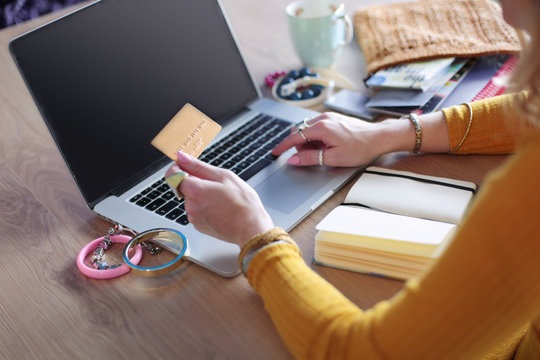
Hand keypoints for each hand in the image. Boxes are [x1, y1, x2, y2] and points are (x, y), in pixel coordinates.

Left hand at [165, 151, 274, 245]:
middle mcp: (190, 205)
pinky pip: (197, 211)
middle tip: (217, 185)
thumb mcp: (224, 176)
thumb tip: (181, 157)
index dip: (179, 168)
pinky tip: (220, 208)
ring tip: (222, 199)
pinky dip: (205, 207)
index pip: (172, 174)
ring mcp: (194, 217)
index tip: (187, 166)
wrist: (251, 228)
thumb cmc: (243, 203)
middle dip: (196, 183)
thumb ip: (199, 166)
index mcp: (194, 190)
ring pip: (192, 199)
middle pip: (184, 187)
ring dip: (202, 196)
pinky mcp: (199, 226)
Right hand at [272, 112, 405, 166]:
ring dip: (309, 143)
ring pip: (308, 130)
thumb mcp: (333, 158)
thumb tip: (293, 159)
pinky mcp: (333, 118)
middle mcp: (322, 119)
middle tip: (312, 157)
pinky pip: (317, 127)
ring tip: (324, 152)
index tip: (274, 153)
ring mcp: (328, 117)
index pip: (294, 137)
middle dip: (301, 146)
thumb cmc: (360, 148)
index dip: (283, 146)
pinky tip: (328, 146)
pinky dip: (316, 138)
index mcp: (321, 127)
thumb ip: (310, 158)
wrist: (379, 137)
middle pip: (300, 133)